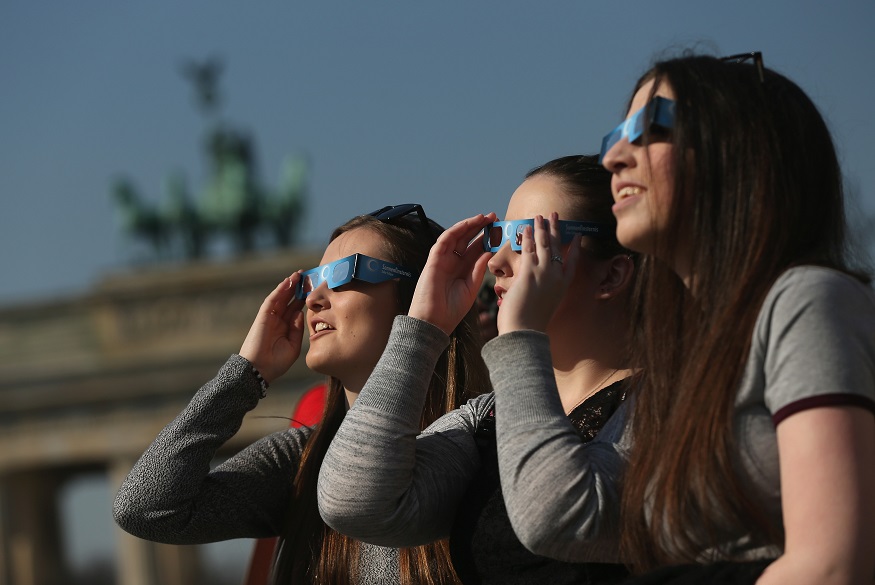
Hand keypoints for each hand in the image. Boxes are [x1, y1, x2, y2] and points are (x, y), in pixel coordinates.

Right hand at [239, 273, 306, 383]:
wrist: (259, 371)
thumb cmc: (276, 362)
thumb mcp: (293, 346)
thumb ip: (297, 329)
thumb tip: (300, 313)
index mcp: (287, 327)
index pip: (297, 308)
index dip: (306, 298)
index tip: (316, 288)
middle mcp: (279, 320)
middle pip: (290, 299)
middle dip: (299, 287)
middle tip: (309, 275)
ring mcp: (270, 317)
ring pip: (281, 297)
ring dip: (290, 285)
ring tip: (299, 274)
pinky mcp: (263, 317)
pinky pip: (272, 301)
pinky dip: (279, 290)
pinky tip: (288, 281)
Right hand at [408, 212, 496, 334]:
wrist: (433, 323)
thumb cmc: (451, 311)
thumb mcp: (471, 288)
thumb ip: (478, 270)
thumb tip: (490, 251)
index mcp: (463, 270)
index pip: (476, 250)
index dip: (488, 239)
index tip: (502, 231)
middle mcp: (453, 263)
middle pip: (467, 240)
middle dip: (480, 228)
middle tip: (495, 217)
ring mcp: (443, 260)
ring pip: (457, 236)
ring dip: (470, 225)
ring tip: (484, 217)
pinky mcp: (433, 260)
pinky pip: (444, 240)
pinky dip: (456, 230)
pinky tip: (468, 223)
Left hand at [497, 212, 578, 333]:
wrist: (524, 332)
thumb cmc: (530, 324)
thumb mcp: (543, 306)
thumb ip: (542, 293)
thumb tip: (533, 289)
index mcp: (563, 286)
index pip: (573, 262)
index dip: (576, 247)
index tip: (578, 236)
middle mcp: (557, 278)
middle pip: (558, 247)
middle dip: (556, 229)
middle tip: (555, 215)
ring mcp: (544, 274)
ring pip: (544, 245)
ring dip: (541, 228)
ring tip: (539, 216)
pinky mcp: (530, 273)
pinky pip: (529, 250)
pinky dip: (528, 237)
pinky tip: (525, 228)